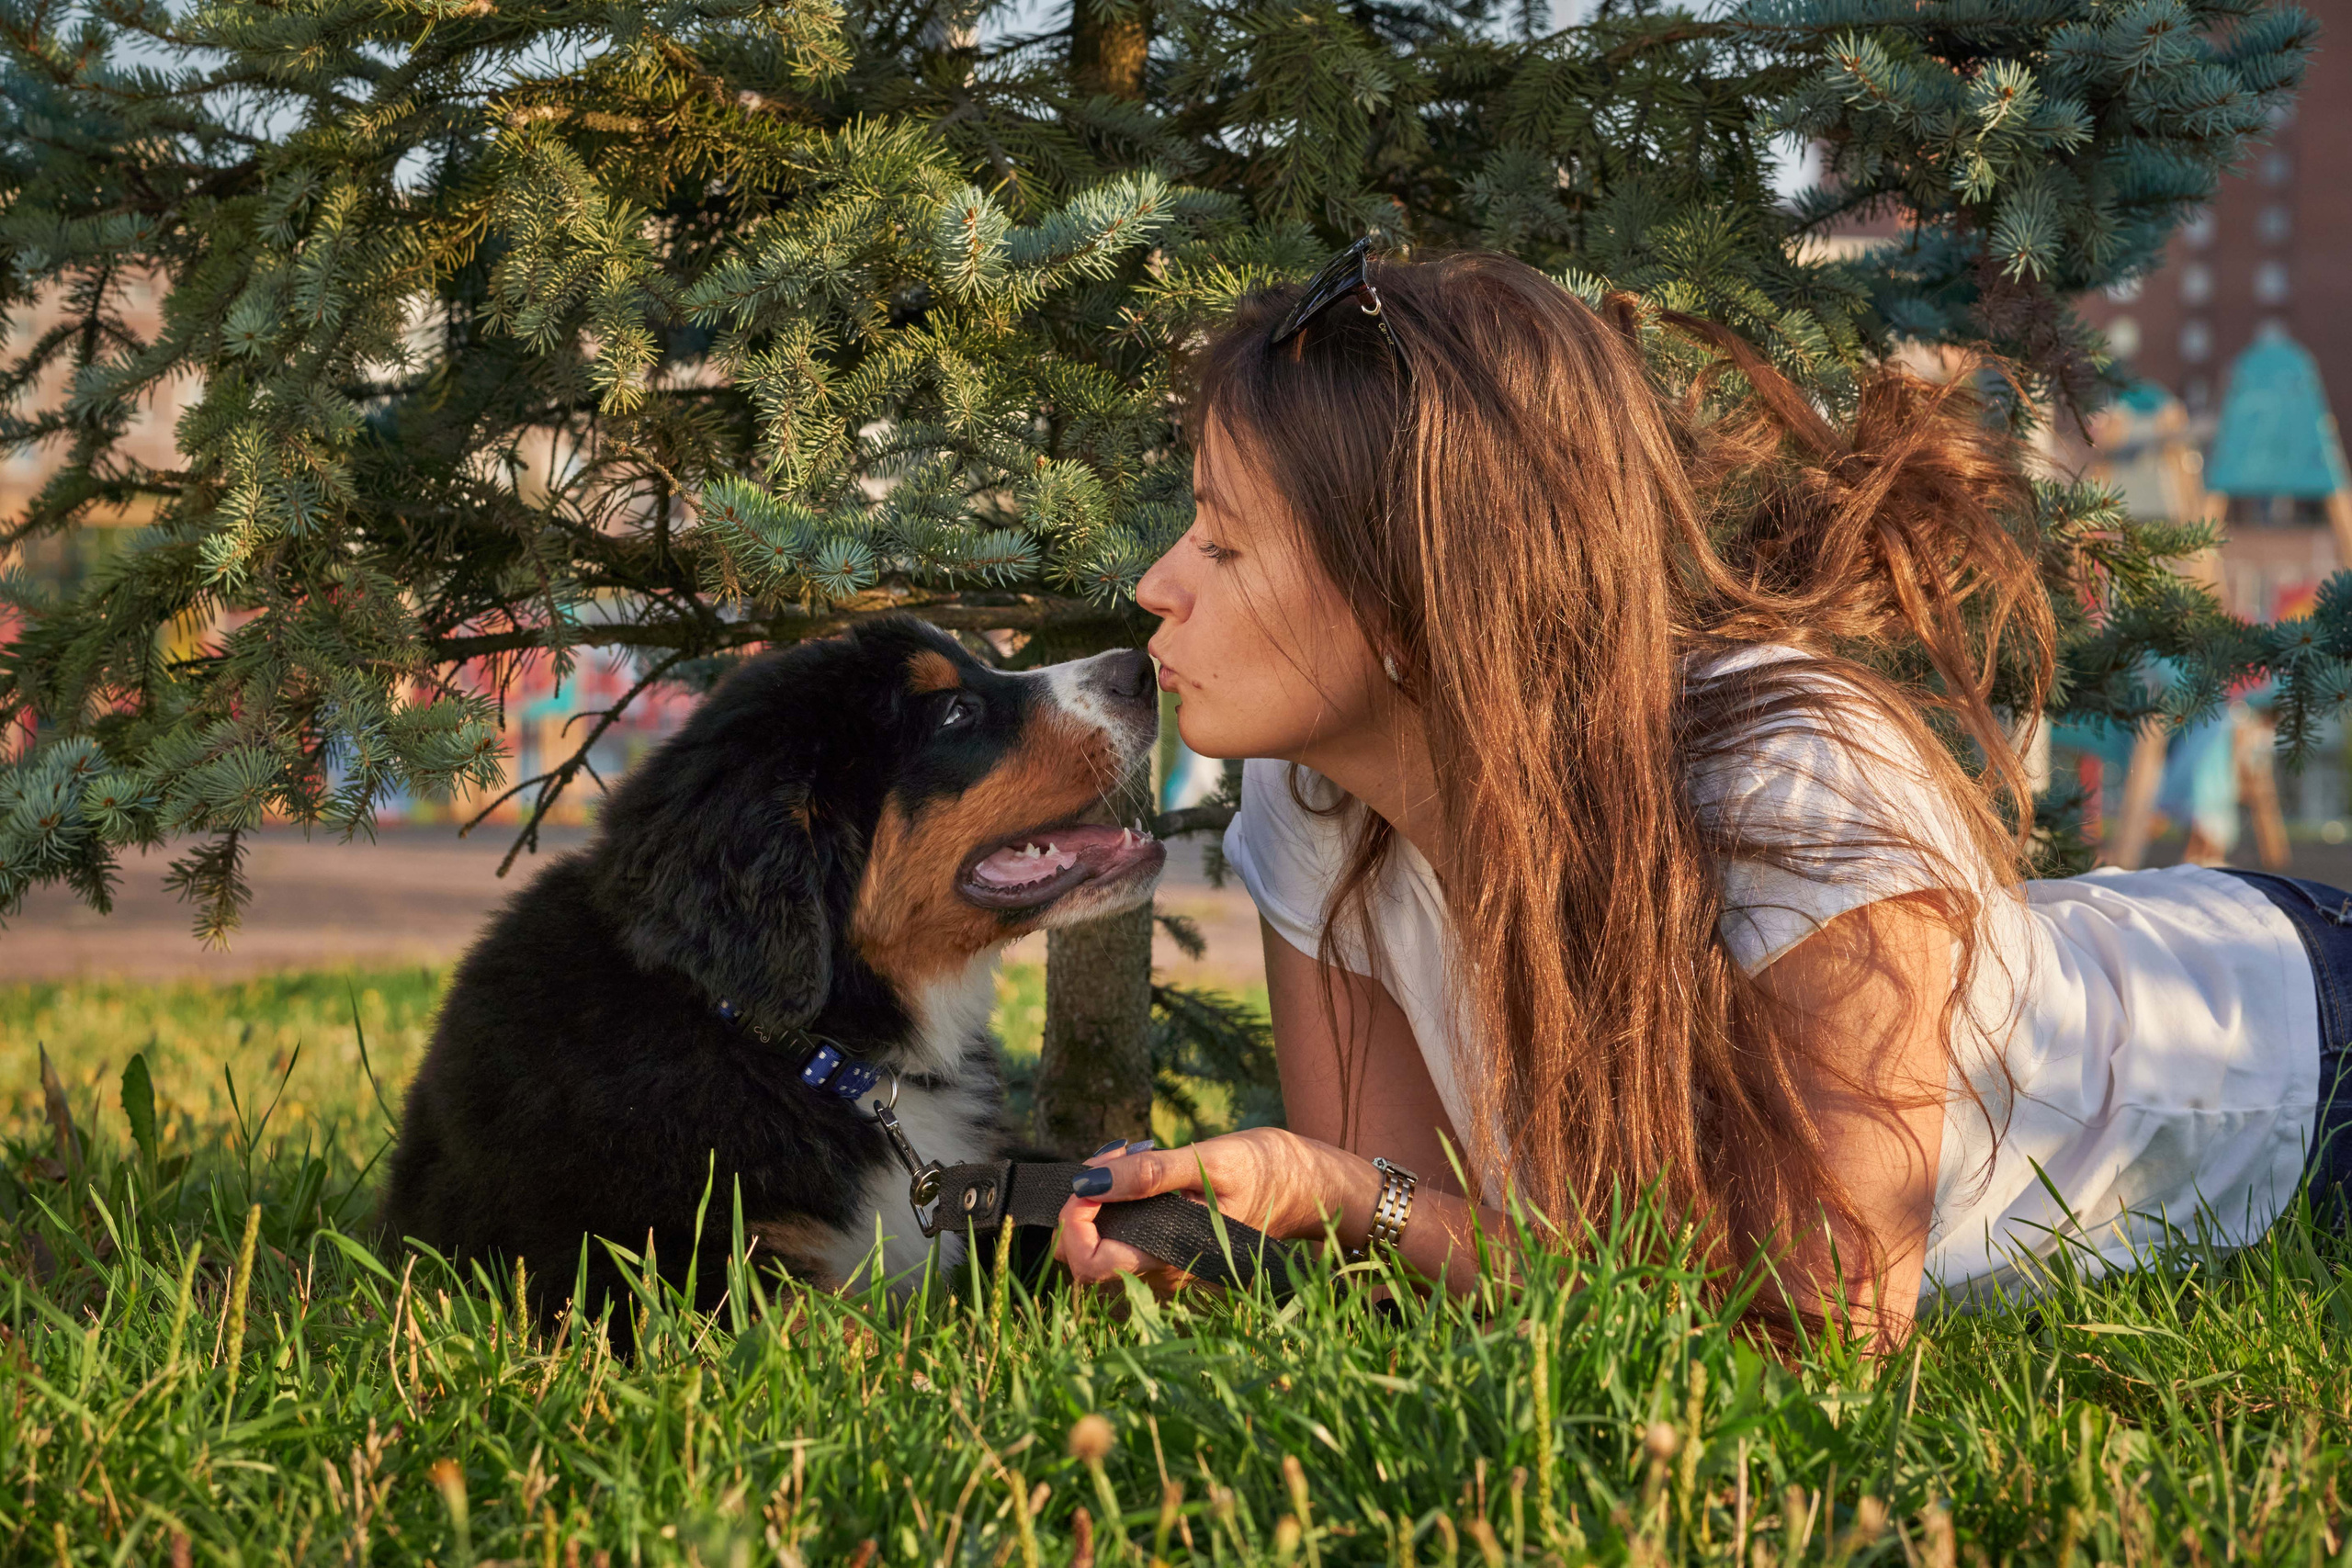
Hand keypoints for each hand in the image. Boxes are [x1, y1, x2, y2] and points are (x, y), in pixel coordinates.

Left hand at [1054, 1126, 1375, 1291]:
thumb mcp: (1211, 1161)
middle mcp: (1164, 1273)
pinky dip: (1115, 1201)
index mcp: (1172, 1257)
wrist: (1308, 1188)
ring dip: (1099, 1198)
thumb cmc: (1267, 1171)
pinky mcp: (1169, 1250)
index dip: (1074, 1223)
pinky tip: (1139, 1170)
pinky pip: (1121, 1235)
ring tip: (1130, 1156)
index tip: (1089, 1180)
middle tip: (1113, 1156)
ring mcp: (1166, 1265)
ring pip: (1100, 1245)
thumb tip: (1088, 1181)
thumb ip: (1150, 1174)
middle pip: (1084, 1260)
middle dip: (1081, 1205)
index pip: (1090, 1264)